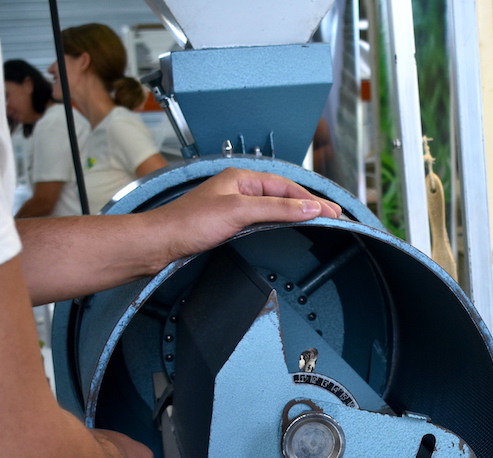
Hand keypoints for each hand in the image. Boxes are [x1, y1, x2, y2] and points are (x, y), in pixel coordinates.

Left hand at [148, 168, 343, 261]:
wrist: (160, 243)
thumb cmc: (188, 223)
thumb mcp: (238, 211)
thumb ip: (276, 207)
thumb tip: (307, 206)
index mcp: (242, 178)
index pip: (286, 186)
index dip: (311, 199)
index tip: (331, 211)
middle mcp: (239, 189)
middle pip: (283, 194)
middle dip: (309, 204)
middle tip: (333, 216)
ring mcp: (234, 206)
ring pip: (274, 206)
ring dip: (296, 212)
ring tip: (318, 220)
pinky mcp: (228, 223)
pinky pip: (264, 218)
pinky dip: (281, 221)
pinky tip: (288, 227)